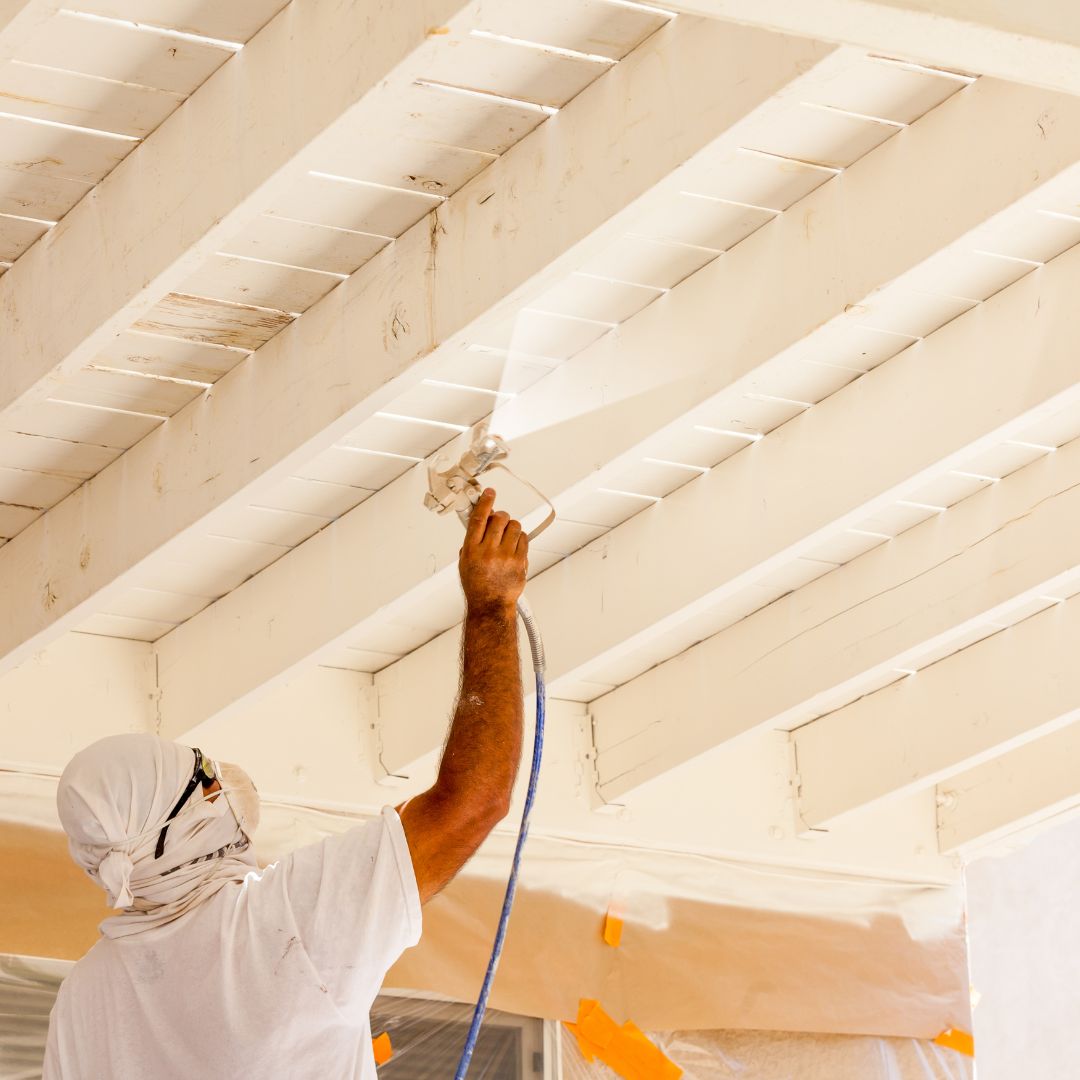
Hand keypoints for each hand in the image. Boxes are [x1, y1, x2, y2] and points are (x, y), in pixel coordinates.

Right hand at [459, 488, 527, 611]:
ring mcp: (506, 556)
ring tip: (506, 537)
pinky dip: (519, 538)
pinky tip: (514, 546)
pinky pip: (523, 538)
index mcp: (471, 550)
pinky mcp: (520, 561)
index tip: (489, 493)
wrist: (490, 605)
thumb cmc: (477, 586)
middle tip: (499, 521)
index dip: (485, 502)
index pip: (479, 518)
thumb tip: (480, 521)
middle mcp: (488, 551)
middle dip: (500, 517)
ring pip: (514, 526)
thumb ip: (471, 541)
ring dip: (511, 527)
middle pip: (499, 519)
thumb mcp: (464, 562)